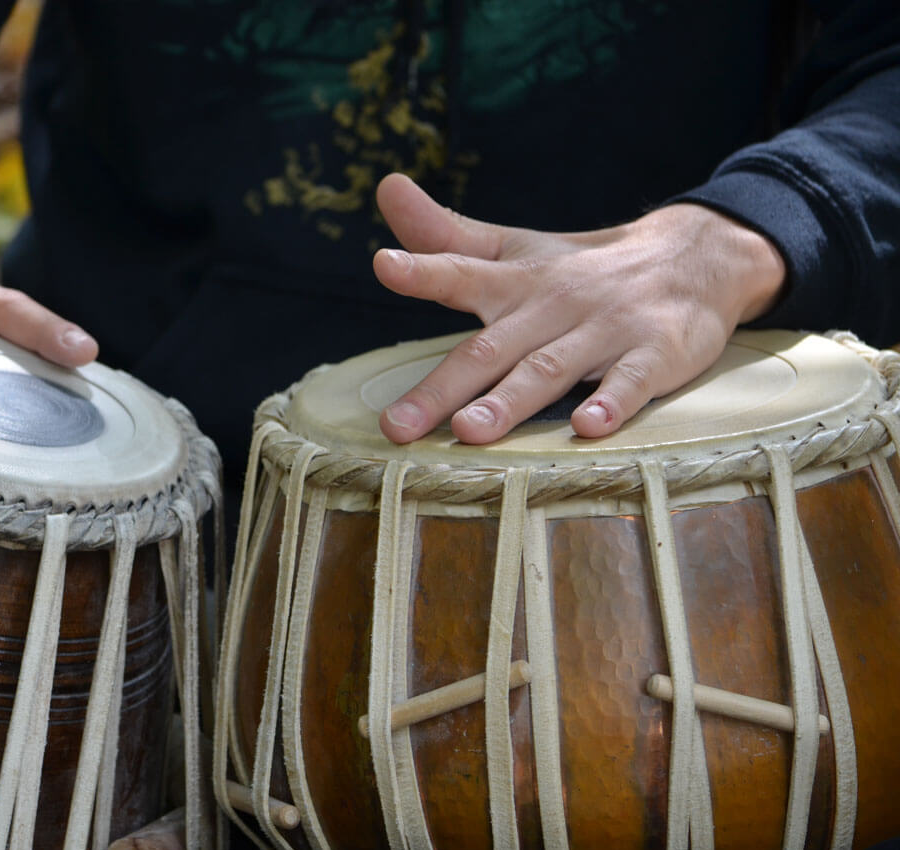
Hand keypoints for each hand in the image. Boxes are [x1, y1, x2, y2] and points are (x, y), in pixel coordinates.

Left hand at [372, 173, 785, 443]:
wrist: (695, 257)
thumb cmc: (579, 270)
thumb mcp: (513, 251)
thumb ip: (445, 236)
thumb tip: (386, 187)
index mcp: (516, 281)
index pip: (462, 271)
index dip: (424, 268)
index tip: (385, 265)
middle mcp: (555, 303)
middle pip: (492, 348)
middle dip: (442, 389)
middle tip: (397, 426)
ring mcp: (606, 329)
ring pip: (550, 369)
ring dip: (510, 402)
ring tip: (470, 432)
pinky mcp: (656, 354)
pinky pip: (631, 382)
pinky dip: (611, 404)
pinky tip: (587, 427)